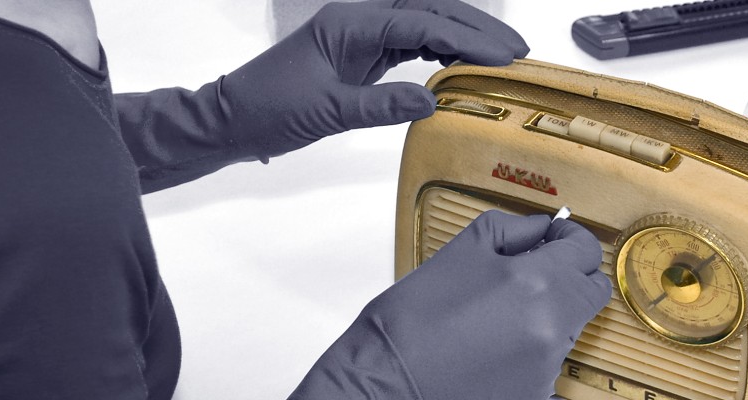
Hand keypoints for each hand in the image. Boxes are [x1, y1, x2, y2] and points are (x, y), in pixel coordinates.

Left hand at [219, 0, 529, 158]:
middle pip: (430, 10)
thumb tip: (434, 102)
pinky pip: (410, 41)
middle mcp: (358, 20)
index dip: (467, 39)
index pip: (422, 23)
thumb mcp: (327, 113)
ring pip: (423, 22)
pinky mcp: (360, 52)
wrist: (231, 119)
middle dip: (475, 27)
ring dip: (462, 34)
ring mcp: (360, 34)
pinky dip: (440, 48)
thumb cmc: (268, 110)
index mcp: (350, 24)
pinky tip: (462, 63)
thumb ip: (381, 105)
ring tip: (501, 55)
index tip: (503, 56)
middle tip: (516, 49)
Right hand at [293, 211, 610, 398]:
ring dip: (548, 314)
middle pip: (591, 292)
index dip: (571, 241)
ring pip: (570, 327)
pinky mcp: (536, 393)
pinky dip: (530, 349)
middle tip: (539, 271)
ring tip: (500, 315)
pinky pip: (548, 361)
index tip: (557, 240)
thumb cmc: (409, 323)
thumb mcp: (460, 253)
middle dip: (571, 276)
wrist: (385, 383)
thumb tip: (540, 229)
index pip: (586, 252)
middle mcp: (552, 327)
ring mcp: (547, 366)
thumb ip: (511, 231)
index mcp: (536, 283)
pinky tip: (494, 346)